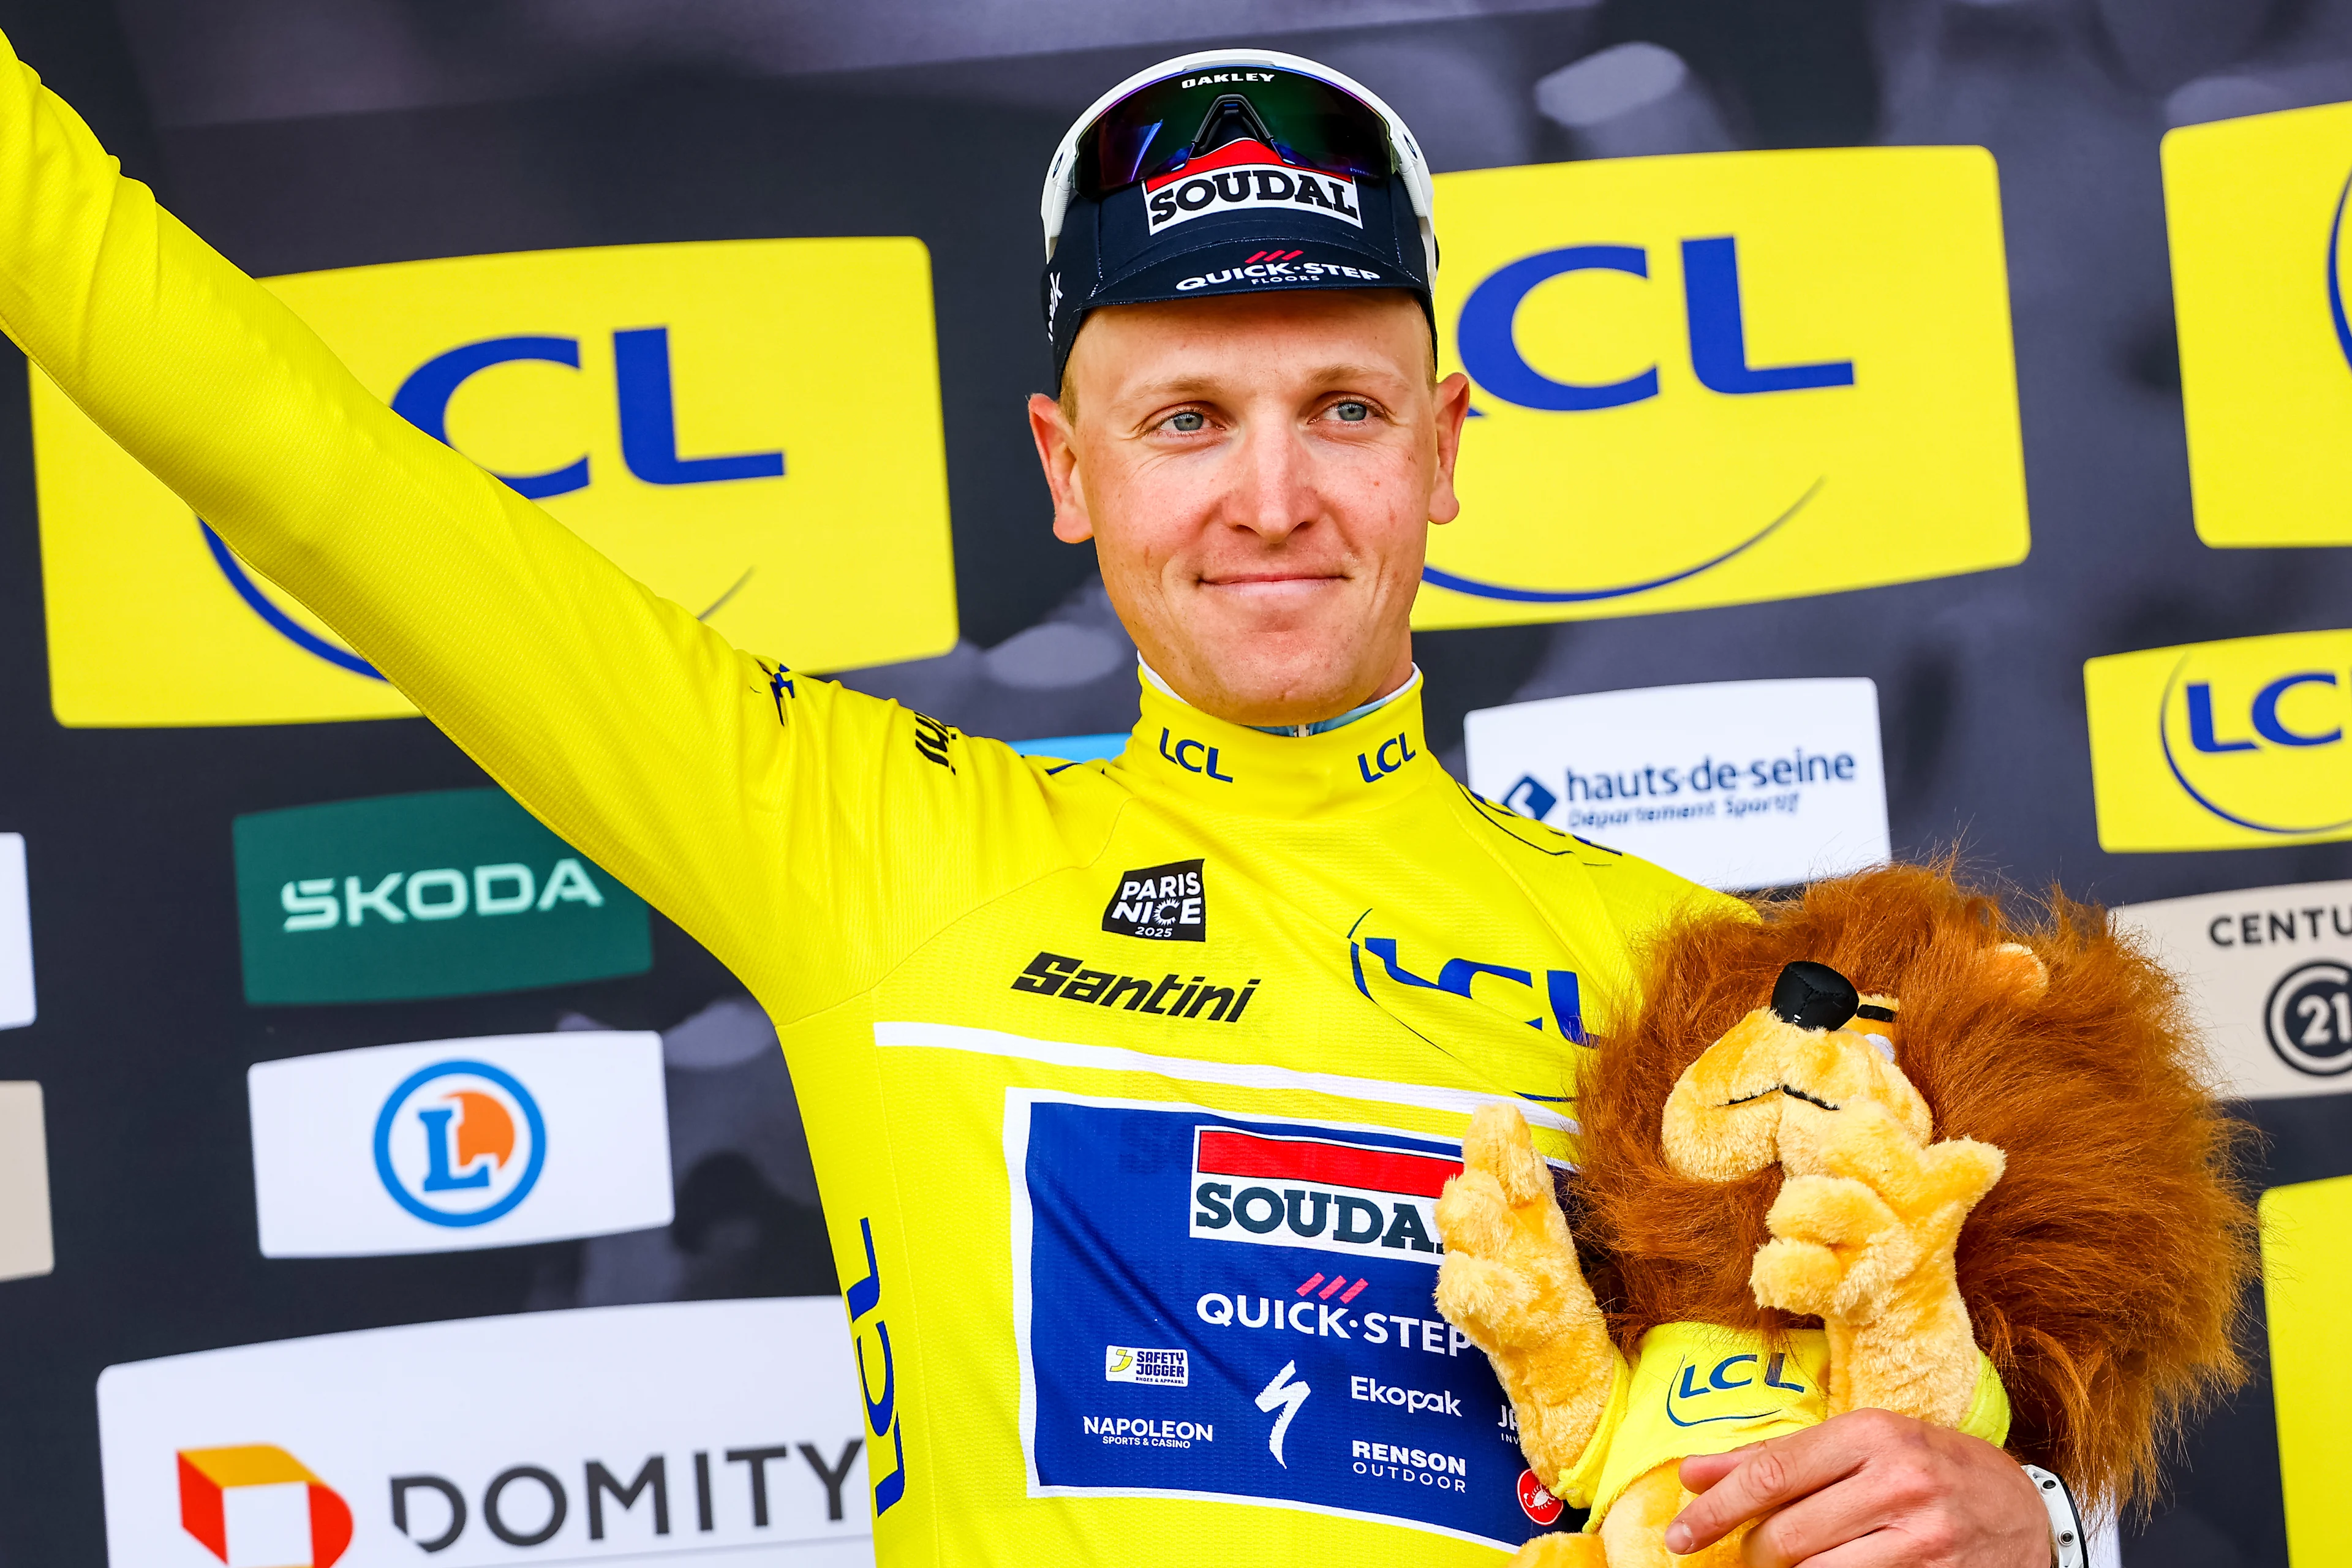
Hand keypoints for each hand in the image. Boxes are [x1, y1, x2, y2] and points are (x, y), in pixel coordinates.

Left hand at [1666, 1409, 2050, 1566]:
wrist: (2028, 1513)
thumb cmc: (1930, 1469)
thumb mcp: (1861, 1444)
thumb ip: (1777, 1458)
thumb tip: (1691, 1474)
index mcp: (1872, 1433)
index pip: (1771, 1473)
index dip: (1715, 1508)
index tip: (1681, 1534)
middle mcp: (1898, 1482)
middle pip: (1786, 1533)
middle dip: (1752, 1553)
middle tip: (1747, 1555)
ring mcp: (1923, 1539)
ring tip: (1787, 1565)